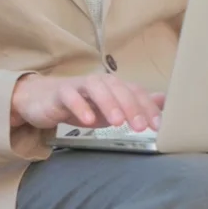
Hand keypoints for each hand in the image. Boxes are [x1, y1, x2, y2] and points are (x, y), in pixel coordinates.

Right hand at [10, 73, 164, 131]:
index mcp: (114, 86)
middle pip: (119, 88)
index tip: (158, 126)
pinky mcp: (61, 93)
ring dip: (109, 103)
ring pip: (97, 88)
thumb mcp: (111, 107)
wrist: (43, 99)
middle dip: (132, 107)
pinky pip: (71, 96)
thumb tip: (164, 102)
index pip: (135, 92)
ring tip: (117, 122)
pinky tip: (88, 122)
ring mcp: (79, 85)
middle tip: (140, 126)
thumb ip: (136, 104)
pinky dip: (80, 107)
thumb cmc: (82, 103)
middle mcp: (100, 82)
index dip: (148, 107)